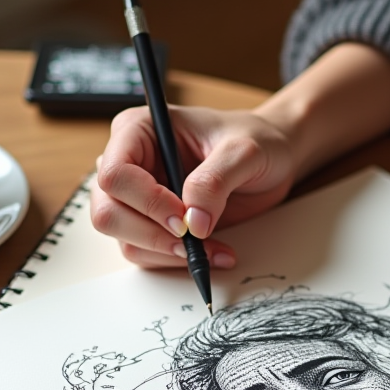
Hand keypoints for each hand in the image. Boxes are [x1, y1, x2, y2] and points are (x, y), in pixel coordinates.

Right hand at [90, 43, 389, 269]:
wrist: (283, 152)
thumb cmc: (266, 137)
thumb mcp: (248, 151)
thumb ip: (218, 180)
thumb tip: (194, 222)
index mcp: (138, 126)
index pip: (113, 171)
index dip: (144, 202)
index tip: (189, 219)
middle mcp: (131, 159)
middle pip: (106, 210)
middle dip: (153, 235)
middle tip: (201, 245)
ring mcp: (142, 193)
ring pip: (124, 238)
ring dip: (167, 255)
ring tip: (216, 254)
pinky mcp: (160, 220)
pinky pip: (150, 252)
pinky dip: (180, 263)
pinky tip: (216, 257)